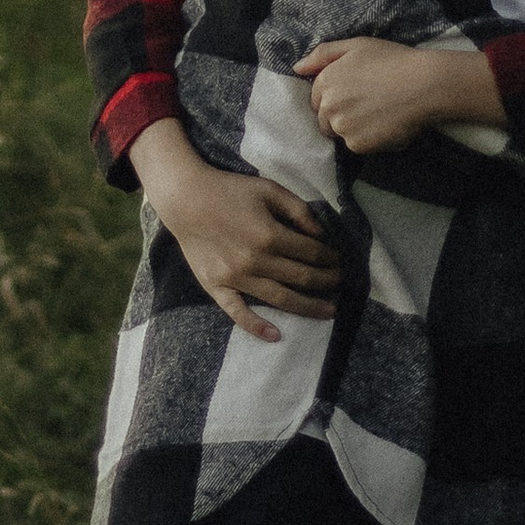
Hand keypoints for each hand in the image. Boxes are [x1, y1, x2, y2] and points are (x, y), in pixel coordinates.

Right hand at [128, 121, 338, 343]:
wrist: (185, 198)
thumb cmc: (229, 190)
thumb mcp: (268, 189)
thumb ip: (298, 209)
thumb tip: (321, 234)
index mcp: (270, 234)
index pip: (312, 253)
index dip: (330, 258)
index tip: (338, 261)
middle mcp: (255, 261)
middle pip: (302, 278)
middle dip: (326, 282)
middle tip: (339, 283)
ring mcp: (235, 277)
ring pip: (280, 299)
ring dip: (308, 307)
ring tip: (328, 311)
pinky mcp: (216, 286)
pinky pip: (238, 312)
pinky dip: (256, 327)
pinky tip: (276, 336)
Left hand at [296, 37, 500, 151]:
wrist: (424, 84)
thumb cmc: (393, 60)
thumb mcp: (356, 46)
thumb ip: (323, 55)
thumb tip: (297, 68)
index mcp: (325, 81)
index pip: (317, 100)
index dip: (337, 98)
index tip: (357, 94)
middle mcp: (328, 106)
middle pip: (324, 120)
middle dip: (341, 115)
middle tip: (369, 105)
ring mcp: (342, 127)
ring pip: (340, 134)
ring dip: (354, 129)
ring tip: (379, 114)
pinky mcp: (358, 144)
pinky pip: (357, 146)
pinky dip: (369, 139)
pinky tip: (386, 125)